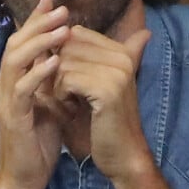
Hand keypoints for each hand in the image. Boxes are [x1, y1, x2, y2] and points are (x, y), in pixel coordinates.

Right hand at [0, 0, 70, 188]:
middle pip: (15, 44)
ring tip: (63, 29)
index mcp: (16, 81)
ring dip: (39, 42)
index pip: (22, 43)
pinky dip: (38, 73)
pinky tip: (56, 62)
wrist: (26, 180)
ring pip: (15, 61)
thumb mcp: (54, 106)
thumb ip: (59, 82)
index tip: (53, 0)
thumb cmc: (40, 143)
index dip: (35, 20)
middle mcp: (7, 86)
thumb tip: (76, 60)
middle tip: (61, 8)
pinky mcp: (13, 118)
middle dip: (38, 23)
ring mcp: (7, 101)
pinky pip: (22, 90)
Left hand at [53, 25, 151, 181]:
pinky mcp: (106, 90)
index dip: (63, 55)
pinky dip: (61, 95)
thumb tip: (130, 34)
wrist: (123, 155)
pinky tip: (72, 109)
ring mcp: (116, 72)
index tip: (71, 80)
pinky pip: (66, 79)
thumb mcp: (101, 83)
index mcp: (122, 52)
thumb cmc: (106, 121)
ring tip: (71, 102)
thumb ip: (97, 56)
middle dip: (58, 69)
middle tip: (69, 94)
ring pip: (63, 62)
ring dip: (59, 84)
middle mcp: (122, 57)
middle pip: (67, 46)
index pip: (76, 34)